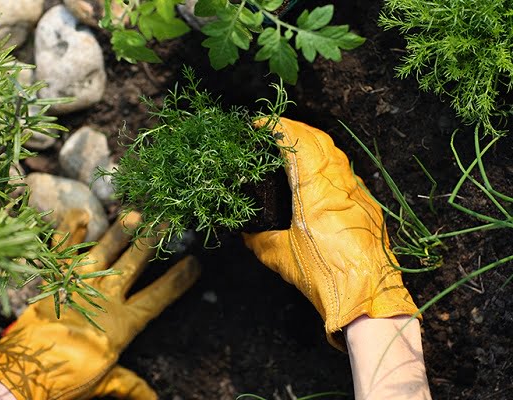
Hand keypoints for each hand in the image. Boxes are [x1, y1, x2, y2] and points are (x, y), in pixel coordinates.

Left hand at [0, 209, 200, 399]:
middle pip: (133, 264)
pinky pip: (62, 250)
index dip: (178, 280)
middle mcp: (104, 298)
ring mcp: (78, 285)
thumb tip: (155, 399)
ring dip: (121, 231)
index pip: (158, 297)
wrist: (25, 375)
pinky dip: (70, 231)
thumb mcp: (105, 381)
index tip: (195, 262)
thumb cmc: (68, 378)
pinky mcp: (55, 280)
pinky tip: (82, 213)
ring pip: (104, 251)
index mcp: (122, 323)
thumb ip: (131, 385)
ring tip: (136, 212)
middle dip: (152, 241)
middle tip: (166, 220)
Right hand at [243, 118, 418, 349]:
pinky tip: (316, 173)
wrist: (368, 298)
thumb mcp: (281, 258)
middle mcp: (340, 186)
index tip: (261, 124)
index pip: (299, 144)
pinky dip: (328, 162)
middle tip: (274, 130)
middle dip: (295, 128)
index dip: (279, 128)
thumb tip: (246, 231)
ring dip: (313, 143)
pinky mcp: (367, 205)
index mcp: (315, 194)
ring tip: (293, 146)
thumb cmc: (326, 278)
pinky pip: (346, 172)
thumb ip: (259, 239)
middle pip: (320, 140)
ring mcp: (358, 194)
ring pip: (336, 153)